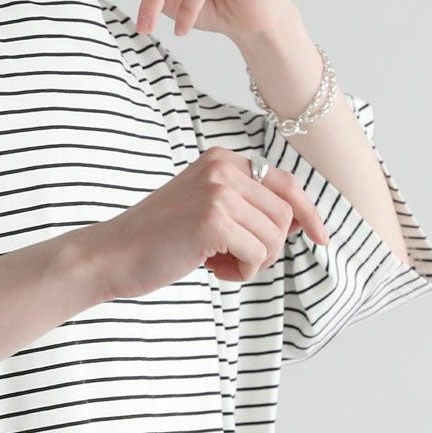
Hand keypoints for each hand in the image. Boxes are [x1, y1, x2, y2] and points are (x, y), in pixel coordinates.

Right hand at [89, 146, 329, 299]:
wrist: (111, 254)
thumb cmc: (157, 239)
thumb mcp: (203, 206)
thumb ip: (243, 203)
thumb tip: (299, 221)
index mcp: (221, 159)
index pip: (285, 183)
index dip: (309, 213)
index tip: (320, 238)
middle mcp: (222, 168)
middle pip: (285, 214)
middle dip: (270, 247)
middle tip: (232, 260)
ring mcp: (218, 192)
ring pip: (275, 237)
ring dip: (254, 262)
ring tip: (216, 264)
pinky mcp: (213, 220)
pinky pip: (258, 255)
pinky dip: (241, 272)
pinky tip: (211, 269)